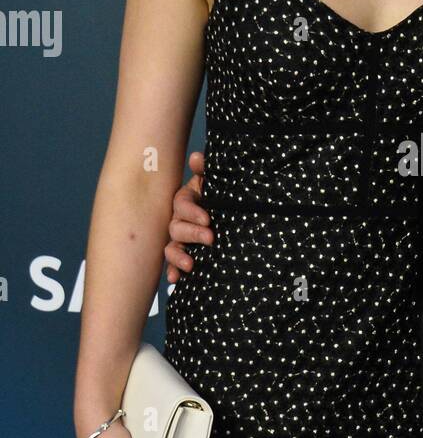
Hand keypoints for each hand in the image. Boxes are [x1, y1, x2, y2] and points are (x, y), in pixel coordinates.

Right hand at [164, 150, 212, 283]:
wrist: (236, 216)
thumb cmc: (224, 196)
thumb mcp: (218, 182)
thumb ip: (207, 170)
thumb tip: (196, 157)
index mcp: (188, 200)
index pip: (182, 203)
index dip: (192, 211)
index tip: (208, 219)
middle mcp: (181, 219)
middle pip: (177, 226)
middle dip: (192, 233)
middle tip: (210, 238)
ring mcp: (182, 238)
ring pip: (172, 246)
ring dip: (178, 255)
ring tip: (191, 265)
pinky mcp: (185, 254)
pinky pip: (174, 263)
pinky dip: (173, 271)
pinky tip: (175, 279)